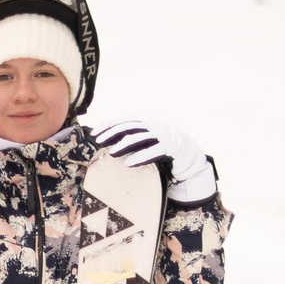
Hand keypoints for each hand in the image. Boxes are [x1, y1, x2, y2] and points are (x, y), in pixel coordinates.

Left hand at [92, 119, 215, 203]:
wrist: (189, 155)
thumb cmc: (163, 148)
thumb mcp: (146, 140)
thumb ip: (131, 138)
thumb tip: (107, 141)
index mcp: (147, 122)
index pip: (125, 120)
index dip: (109, 125)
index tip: (95, 133)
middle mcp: (154, 125)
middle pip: (130, 127)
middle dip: (112, 133)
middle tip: (99, 141)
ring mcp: (163, 135)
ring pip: (140, 138)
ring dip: (124, 145)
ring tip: (111, 153)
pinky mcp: (170, 148)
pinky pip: (153, 151)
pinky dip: (140, 156)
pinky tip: (128, 163)